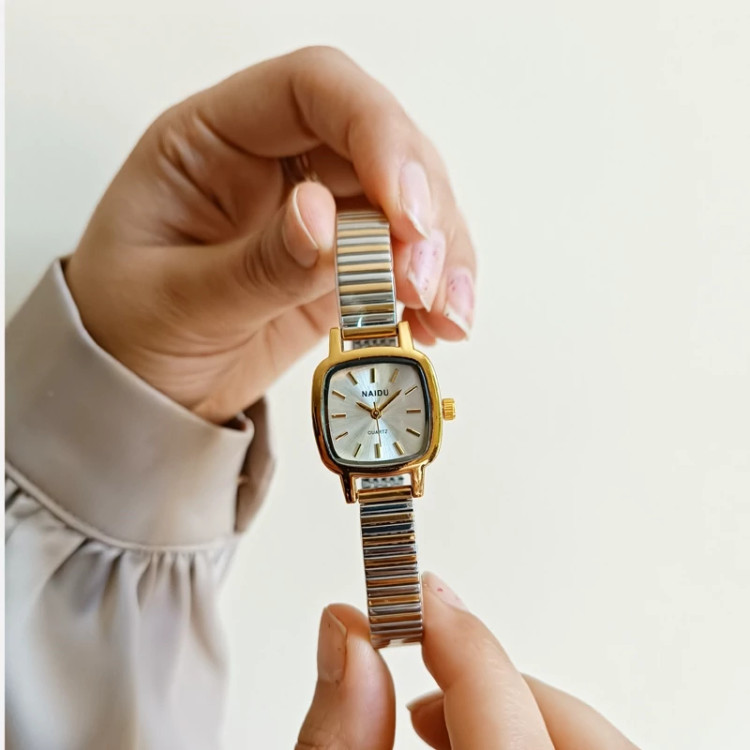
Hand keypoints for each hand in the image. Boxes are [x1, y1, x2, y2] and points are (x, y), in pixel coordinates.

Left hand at [65, 47, 475, 423]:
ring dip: (439, 253)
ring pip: (407, 204)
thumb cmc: (128, 332)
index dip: (374, 130)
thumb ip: (256, 264)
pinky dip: (432, 290)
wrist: (139, 394)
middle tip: (421, 278)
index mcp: (213, 141)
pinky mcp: (341, 267)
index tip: (403, 207)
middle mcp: (274, 166)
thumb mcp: (176, 301)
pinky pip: (402, 261)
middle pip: (380, 144)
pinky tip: (442, 323)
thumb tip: (324, 222)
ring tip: (443, 312)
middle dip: (419, 208)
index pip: (313, 90)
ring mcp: (315, 215)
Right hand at [297, 573, 638, 748]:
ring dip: (511, 706)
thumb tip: (341, 634)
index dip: (443, 626)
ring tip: (438, 720)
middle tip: (418, 677)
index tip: (403, 591)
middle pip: (557, 710)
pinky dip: (537, 737)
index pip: (493, 690)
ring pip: (582, 734)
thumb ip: (339, 734)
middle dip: (483, 672)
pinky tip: (482, 745)